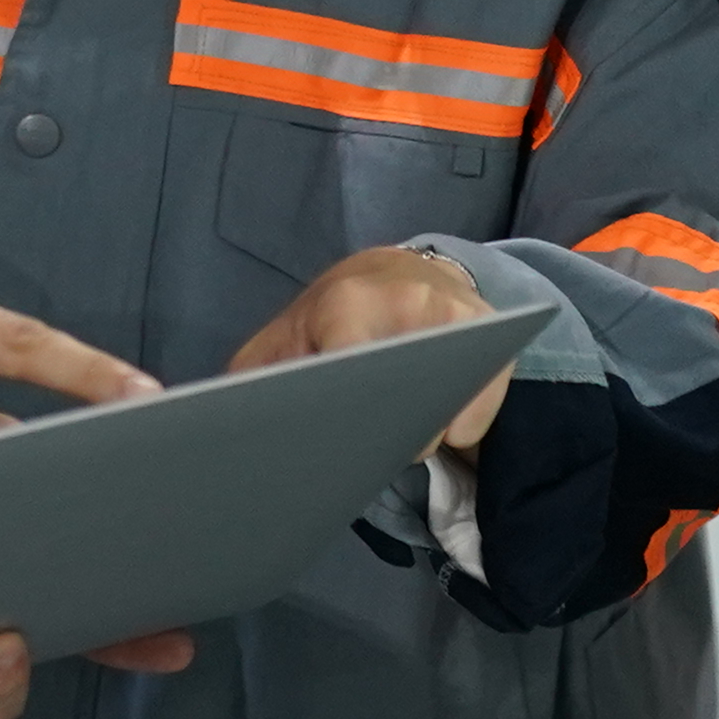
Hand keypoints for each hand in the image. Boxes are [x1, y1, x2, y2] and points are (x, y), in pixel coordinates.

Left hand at [222, 241, 519, 454]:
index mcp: (348, 304)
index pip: (350, 371)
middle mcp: (410, 301)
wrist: (395, 272)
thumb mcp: (280, 342)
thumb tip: (223, 433)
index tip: (336, 446)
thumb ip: (252, 384)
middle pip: (405, 396)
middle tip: (366, 441)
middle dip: (385, 435)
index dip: (344, 421)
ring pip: (448, 409)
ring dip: (423, 434)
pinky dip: (457, 430)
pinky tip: (437, 423)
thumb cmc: (328, 318)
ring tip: (397, 427)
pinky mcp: (495, 336)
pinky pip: (478, 411)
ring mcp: (460, 316)